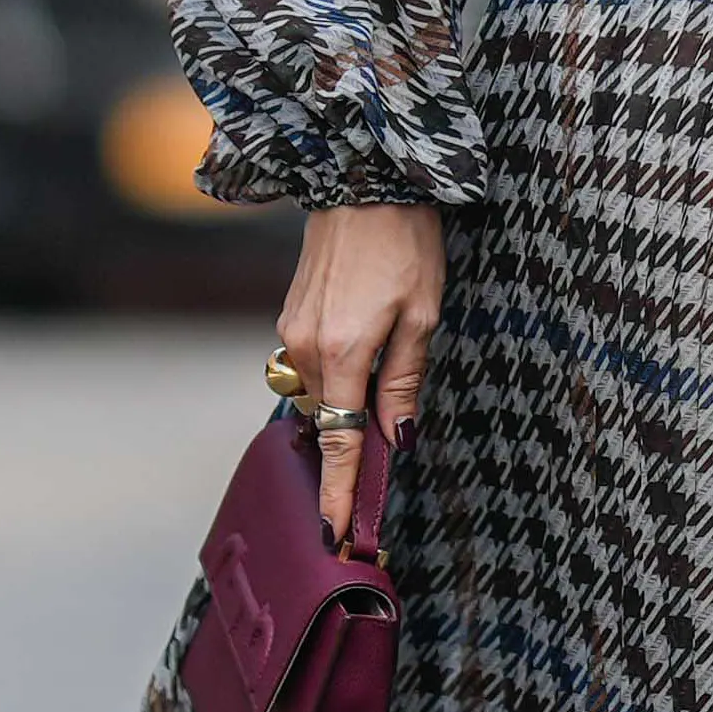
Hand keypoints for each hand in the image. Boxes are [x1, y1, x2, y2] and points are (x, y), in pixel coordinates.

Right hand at [280, 204, 444, 531]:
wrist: (361, 179)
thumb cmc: (404, 242)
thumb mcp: (422, 315)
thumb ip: (404, 382)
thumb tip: (396, 439)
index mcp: (343, 353)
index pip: (339, 442)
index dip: (339, 491)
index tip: (335, 532)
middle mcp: (306, 348)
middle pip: (331, 420)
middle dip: (353, 440)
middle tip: (386, 450)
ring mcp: (292, 331)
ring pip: (321, 392)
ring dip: (347, 399)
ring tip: (386, 366)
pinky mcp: (290, 314)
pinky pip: (312, 364)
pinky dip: (336, 373)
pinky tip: (364, 344)